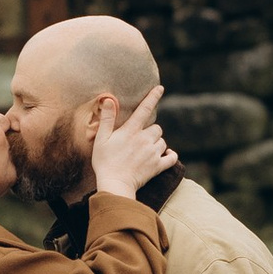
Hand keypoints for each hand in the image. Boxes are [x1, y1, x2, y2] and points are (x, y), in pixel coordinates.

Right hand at [89, 82, 174, 202]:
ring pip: (162, 141)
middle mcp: (144, 139)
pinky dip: (170, 156)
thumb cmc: (104, 162)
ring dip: (157, 143)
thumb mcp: (101, 139)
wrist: (115, 185)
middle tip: (139, 139)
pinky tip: (166, 156)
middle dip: (151, 131)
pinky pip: (171, 158)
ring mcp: (153, 153)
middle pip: (157, 128)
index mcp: (131, 131)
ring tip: (145, 151)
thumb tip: (109, 100)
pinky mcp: (158, 166)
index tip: (160, 88)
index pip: (144, 109)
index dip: (153, 97)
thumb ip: (107, 119)